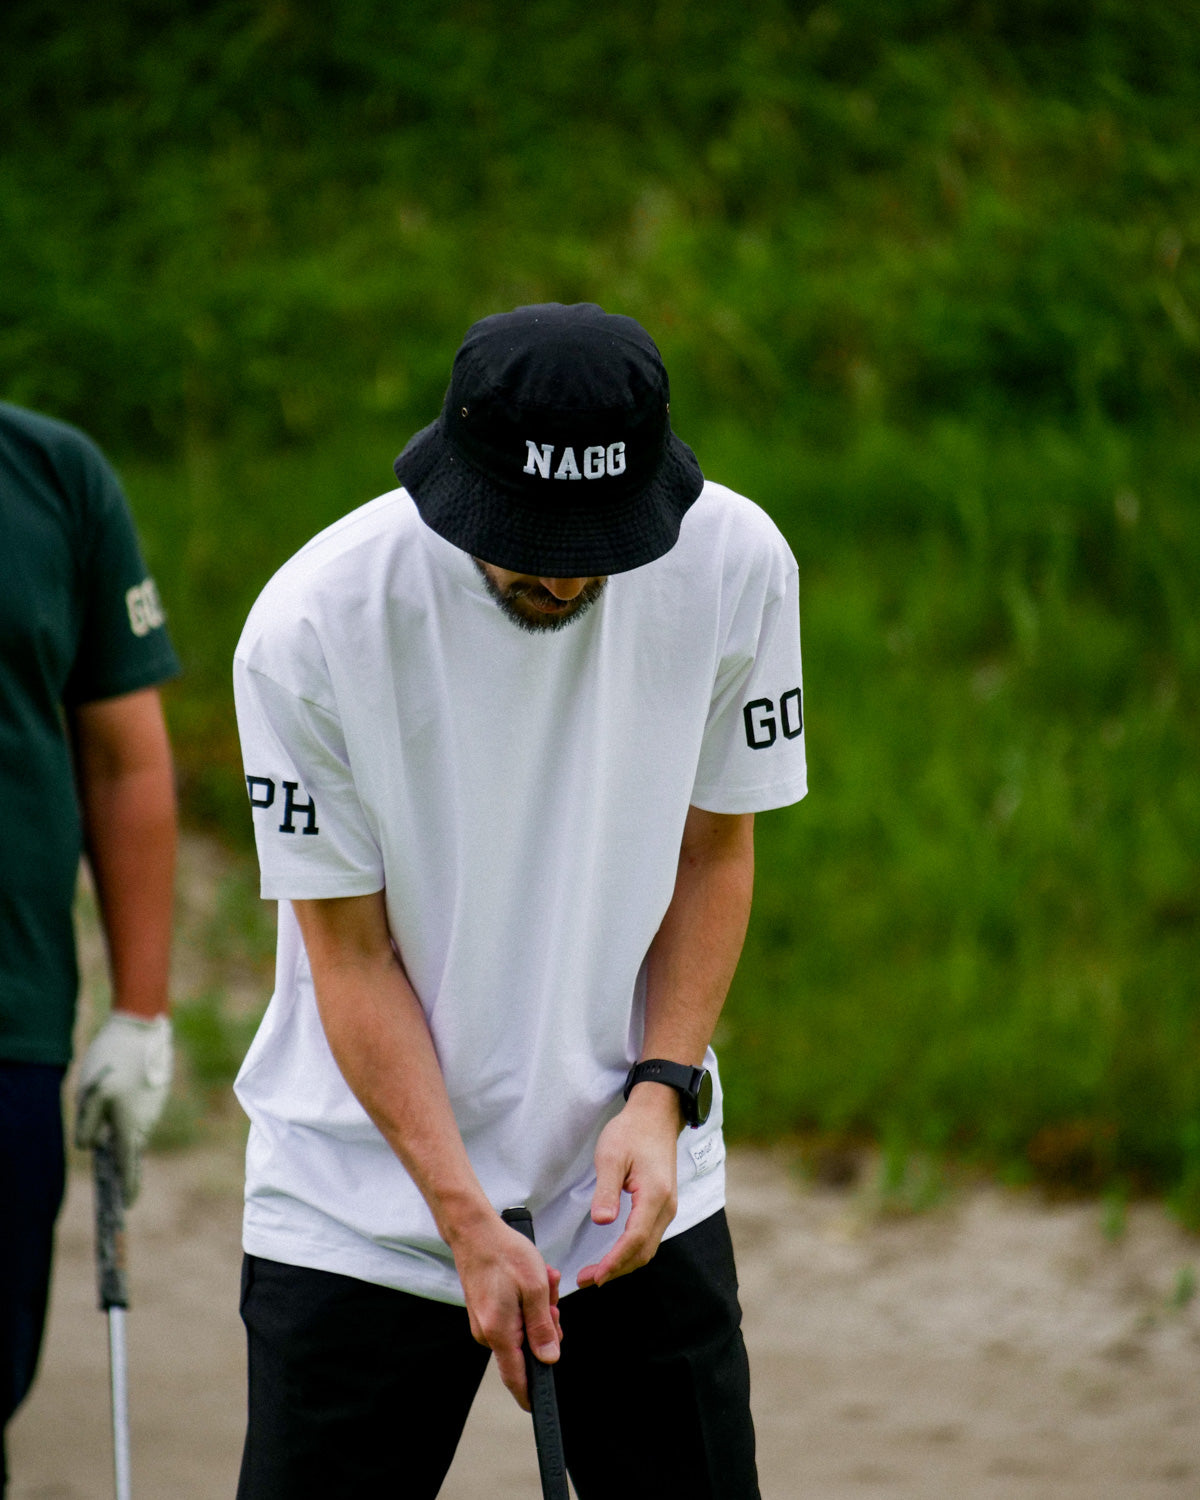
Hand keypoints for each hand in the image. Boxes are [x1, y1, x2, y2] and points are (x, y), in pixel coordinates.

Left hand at [75, 1011, 171, 1204]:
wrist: (142, 1027)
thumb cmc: (111, 1061)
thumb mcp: (88, 1095)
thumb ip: (87, 1126)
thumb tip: (94, 1144)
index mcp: (128, 1125)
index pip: (128, 1166)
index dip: (127, 1188)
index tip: (126, 1207)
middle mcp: (147, 1120)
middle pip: (131, 1148)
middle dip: (122, 1159)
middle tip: (113, 1170)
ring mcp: (156, 1106)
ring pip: (135, 1128)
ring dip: (123, 1129)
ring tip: (109, 1115)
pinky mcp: (158, 1091)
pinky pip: (142, 1112)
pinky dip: (131, 1112)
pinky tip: (121, 1093)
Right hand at [452, 1213, 562, 1410]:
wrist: (474, 1230)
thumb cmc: (504, 1253)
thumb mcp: (535, 1287)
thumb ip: (543, 1327)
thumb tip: (549, 1358)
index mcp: (499, 1332)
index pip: (516, 1378)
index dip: (531, 1394)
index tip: (541, 1405)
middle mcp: (487, 1333)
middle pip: (526, 1348)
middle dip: (546, 1324)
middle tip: (551, 1297)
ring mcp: (484, 1321)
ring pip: (522, 1328)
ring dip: (538, 1307)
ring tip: (541, 1279)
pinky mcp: (484, 1310)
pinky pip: (513, 1316)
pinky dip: (526, 1300)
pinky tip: (530, 1278)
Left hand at [576, 1084, 680, 1288]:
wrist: (656, 1115)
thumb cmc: (631, 1131)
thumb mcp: (611, 1156)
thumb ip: (607, 1190)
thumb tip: (602, 1221)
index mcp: (654, 1195)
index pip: (634, 1240)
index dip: (613, 1262)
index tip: (593, 1276)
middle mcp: (666, 1206)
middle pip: (643, 1251)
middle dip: (616, 1270)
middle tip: (587, 1279)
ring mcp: (667, 1207)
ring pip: (648, 1248)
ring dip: (624, 1263)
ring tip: (597, 1272)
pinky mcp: (663, 1205)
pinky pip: (649, 1237)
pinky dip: (631, 1252)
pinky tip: (614, 1254)